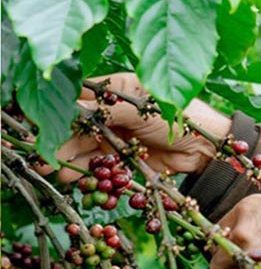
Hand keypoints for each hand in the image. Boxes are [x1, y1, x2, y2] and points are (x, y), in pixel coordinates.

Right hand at [49, 72, 231, 181]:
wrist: (208, 147)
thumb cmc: (181, 116)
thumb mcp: (142, 108)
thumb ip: (105, 110)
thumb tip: (70, 111)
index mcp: (116, 88)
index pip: (78, 98)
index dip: (59, 112)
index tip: (44, 127)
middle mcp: (112, 111)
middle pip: (77, 127)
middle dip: (60, 142)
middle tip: (44, 159)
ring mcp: (116, 135)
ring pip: (84, 148)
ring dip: (70, 161)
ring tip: (57, 173)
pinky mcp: (123, 158)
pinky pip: (100, 166)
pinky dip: (89, 174)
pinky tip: (78, 180)